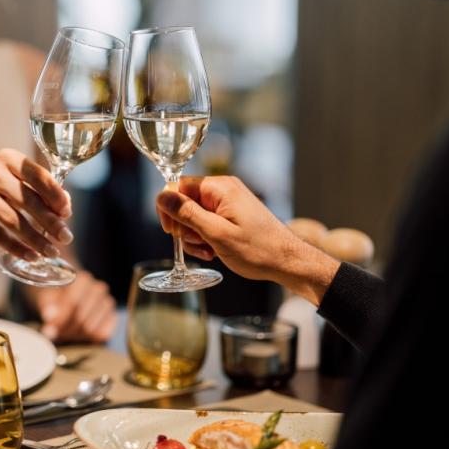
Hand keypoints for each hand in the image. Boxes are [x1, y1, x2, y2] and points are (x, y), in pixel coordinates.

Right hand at [0, 149, 73, 260]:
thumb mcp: (14, 179)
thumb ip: (40, 190)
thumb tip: (65, 209)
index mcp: (8, 157)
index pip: (38, 175)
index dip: (55, 195)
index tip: (67, 213)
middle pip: (27, 200)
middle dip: (50, 222)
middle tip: (66, 238)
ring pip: (12, 220)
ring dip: (35, 239)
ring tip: (51, 252)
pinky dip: (15, 247)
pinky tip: (30, 256)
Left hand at [31, 271, 117, 342]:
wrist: (69, 296)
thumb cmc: (57, 296)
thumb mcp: (47, 297)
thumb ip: (48, 306)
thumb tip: (51, 317)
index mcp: (82, 279)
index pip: (74, 303)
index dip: (60, 319)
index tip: (50, 329)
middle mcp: (99, 289)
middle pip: (81, 318)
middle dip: (66, 329)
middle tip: (56, 333)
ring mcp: (108, 303)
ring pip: (90, 329)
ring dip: (75, 335)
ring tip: (67, 332)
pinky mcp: (113, 317)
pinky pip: (102, 334)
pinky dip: (89, 339)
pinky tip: (80, 334)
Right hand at [156, 176, 338, 303]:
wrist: (287, 262)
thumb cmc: (257, 249)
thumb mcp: (216, 233)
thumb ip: (187, 213)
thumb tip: (161, 196)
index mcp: (219, 188)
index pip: (178, 186)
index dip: (170, 209)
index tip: (172, 231)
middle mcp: (222, 190)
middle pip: (184, 202)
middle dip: (184, 227)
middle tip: (198, 243)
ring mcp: (227, 203)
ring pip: (193, 216)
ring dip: (194, 237)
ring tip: (210, 251)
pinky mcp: (230, 216)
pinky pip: (205, 223)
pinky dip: (204, 239)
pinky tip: (214, 252)